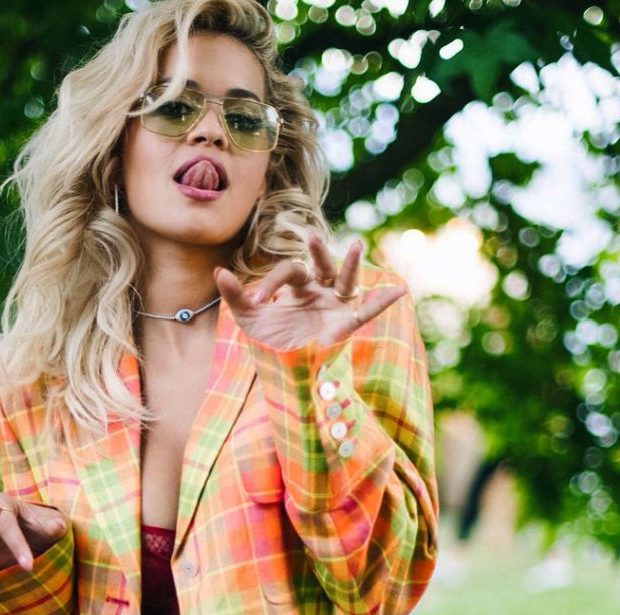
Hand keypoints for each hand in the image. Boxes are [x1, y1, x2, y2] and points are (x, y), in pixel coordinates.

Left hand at [214, 234, 405, 349]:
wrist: (286, 372)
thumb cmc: (271, 343)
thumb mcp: (250, 319)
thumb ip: (235, 296)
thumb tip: (218, 271)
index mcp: (298, 287)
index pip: (288, 272)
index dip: (270, 284)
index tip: (255, 300)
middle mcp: (319, 291)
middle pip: (321, 266)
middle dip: (319, 253)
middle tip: (312, 237)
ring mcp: (335, 305)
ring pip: (346, 280)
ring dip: (352, 264)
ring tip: (357, 245)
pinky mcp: (347, 324)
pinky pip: (367, 311)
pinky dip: (383, 301)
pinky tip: (400, 290)